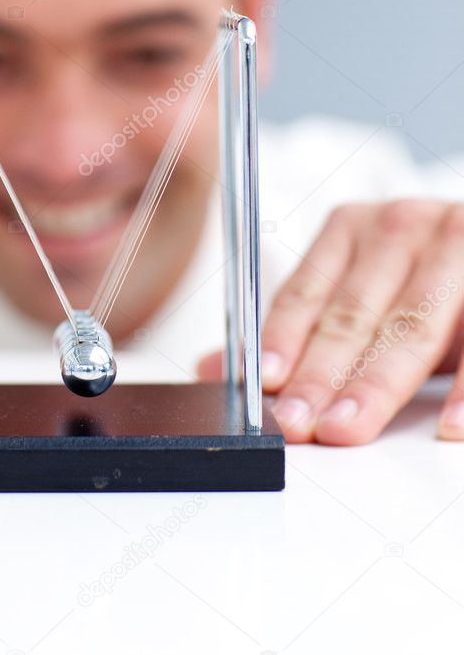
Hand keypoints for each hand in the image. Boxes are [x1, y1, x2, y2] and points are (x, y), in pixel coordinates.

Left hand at [198, 200, 463, 444]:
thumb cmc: (419, 281)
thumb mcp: (359, 300)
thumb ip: (296, 332)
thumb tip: (213, 369)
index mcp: (351, 229)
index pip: (306, 290)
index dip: (282, 338)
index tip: (265, 384)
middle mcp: (401, 228)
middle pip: (353, 311)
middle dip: (321, 373)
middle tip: (299, 423)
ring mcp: (455, 244)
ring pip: (411, 323)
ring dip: (377, 382)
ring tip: (347, 426)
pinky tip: (448, 426)